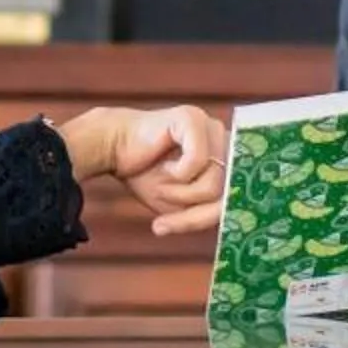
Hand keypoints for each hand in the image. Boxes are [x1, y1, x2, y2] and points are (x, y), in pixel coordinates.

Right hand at [57, 105, 228, 237]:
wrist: (111, 149)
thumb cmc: (146, 174)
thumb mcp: (179, 204)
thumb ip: (207, 211)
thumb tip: (231, 218)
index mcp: (226, 157)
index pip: (236, 197)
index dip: (210, 218)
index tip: (178, 228)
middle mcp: (225, 139)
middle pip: (228, 193)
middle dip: (195, 214)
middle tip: (163, 218)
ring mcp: (211, 127)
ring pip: (215, 182)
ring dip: (182, 194)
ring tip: (161, 182)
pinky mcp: (193, 119)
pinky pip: (199, 161)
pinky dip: (178, 173)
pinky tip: (163, 164)